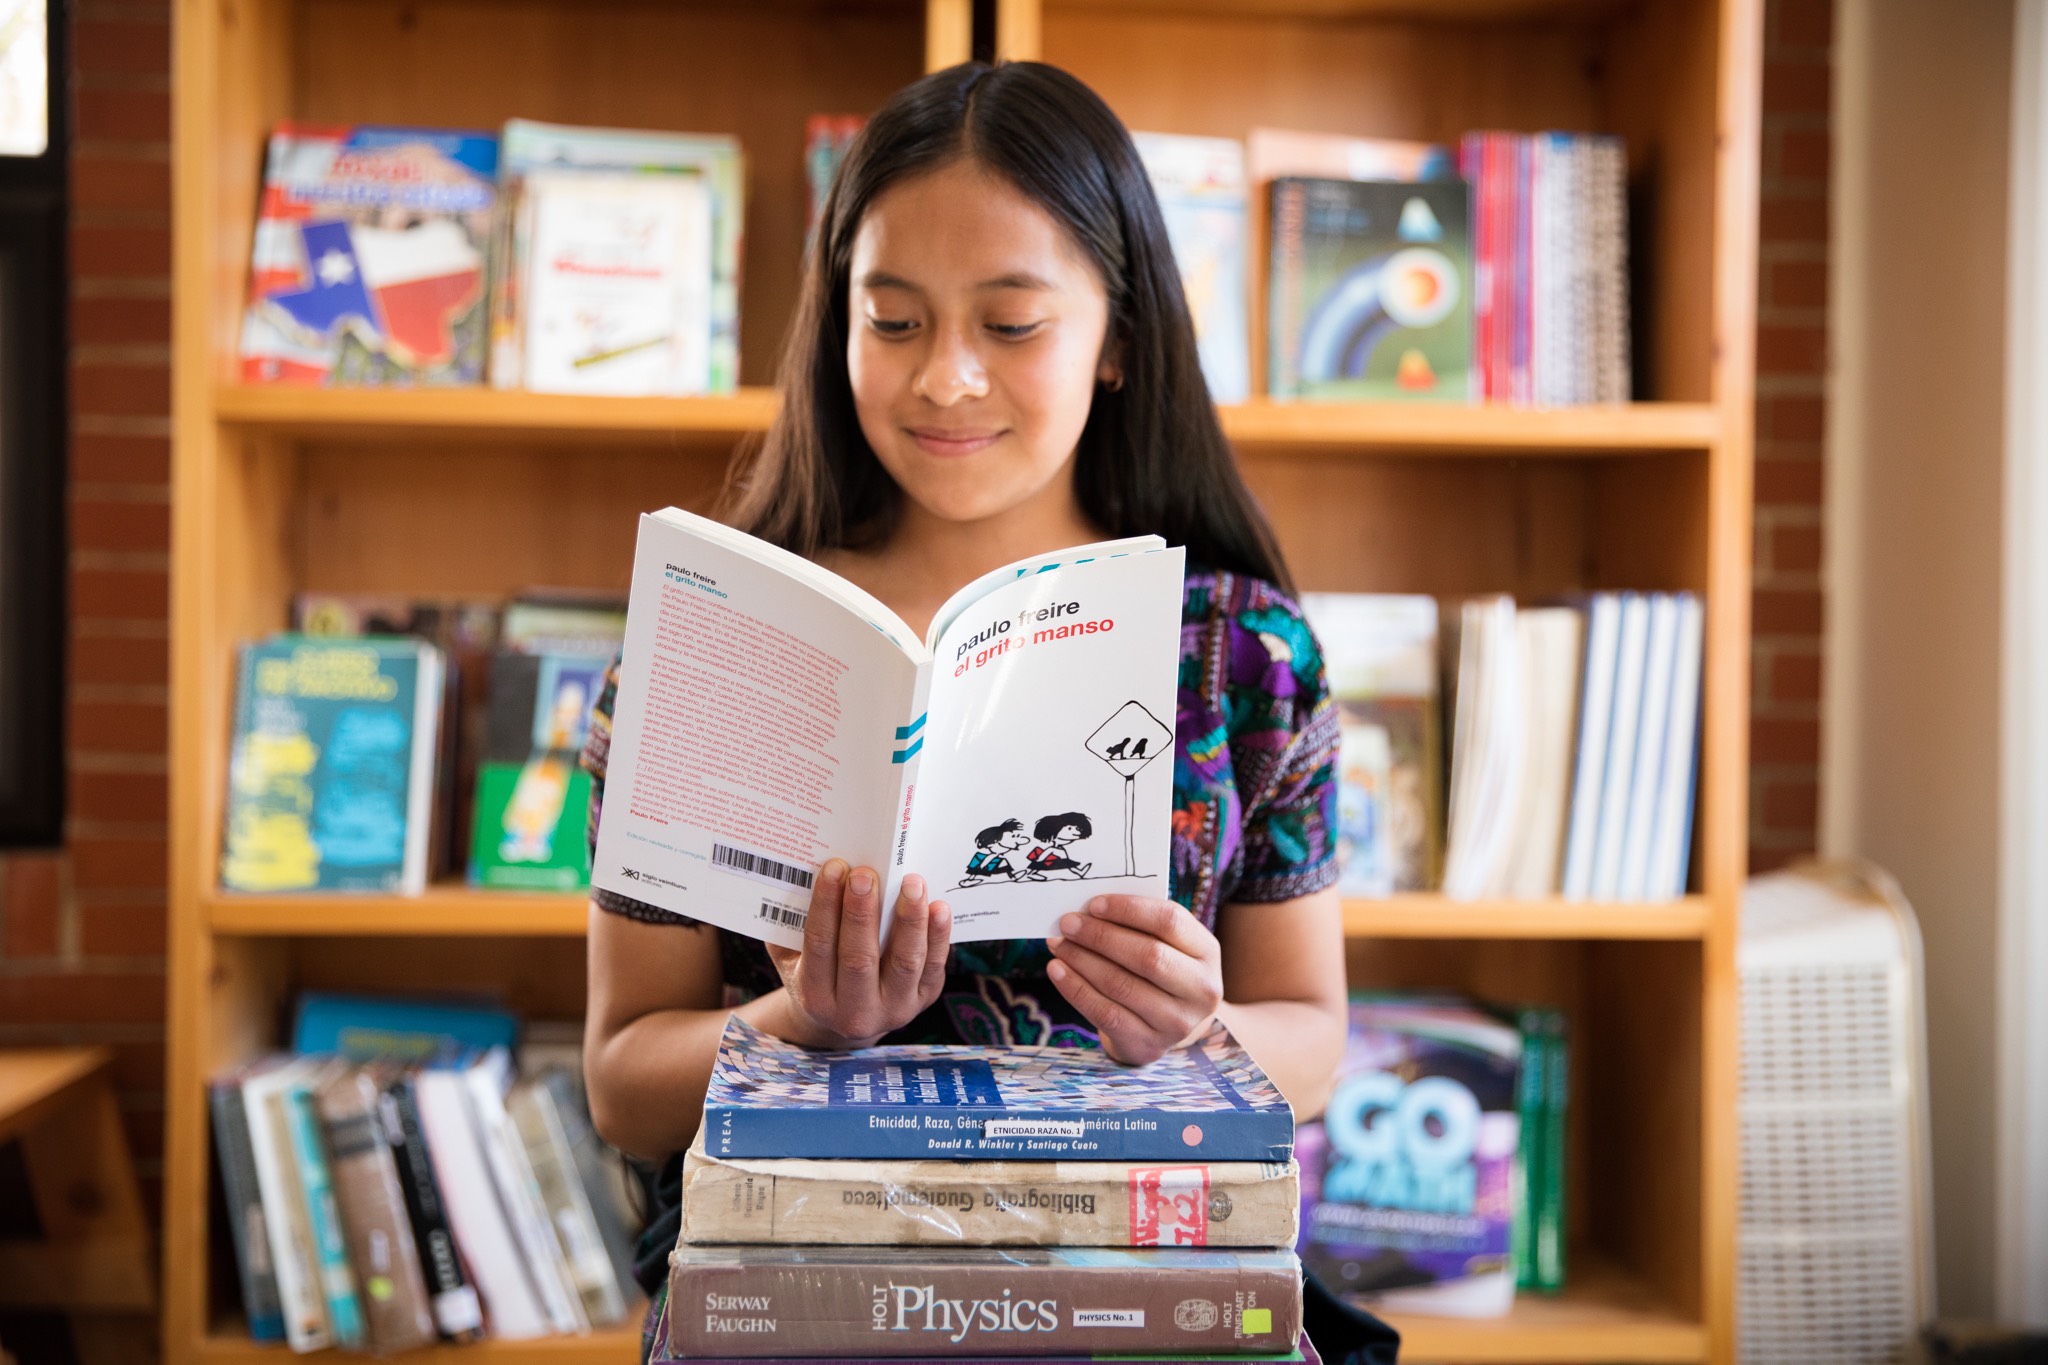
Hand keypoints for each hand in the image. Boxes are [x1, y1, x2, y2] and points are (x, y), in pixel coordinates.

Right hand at [764, 861, 950, 1048]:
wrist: (849, 1015)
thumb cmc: (818, 971)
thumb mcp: (794, 956)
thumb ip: (795, 923)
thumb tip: (808, 870)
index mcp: (815, 997)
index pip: (819, 946)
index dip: (826, 906)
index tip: (834, 868)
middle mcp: (854, 1012)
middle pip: (859, 958)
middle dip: (862, 912)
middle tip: (866, 874)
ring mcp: (893, 1008)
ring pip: (903, 962)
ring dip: (909, 919)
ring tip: (911, 883)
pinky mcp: (923, 999)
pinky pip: (933, 966)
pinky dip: (938, 936)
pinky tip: (939, 907)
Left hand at [1045, 896, 1223, 1065]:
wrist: (1165, 1025)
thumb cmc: (1159, 972)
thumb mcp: (1166, 945)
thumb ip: (1140, 924)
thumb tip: (1089, 909)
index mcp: (1207, 952)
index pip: (1170, 921)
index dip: (1129, 910)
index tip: (1093, 904)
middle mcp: (1202, 990)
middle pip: (1148, 955)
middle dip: (1101, 936)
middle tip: (1068, 923)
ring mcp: (1178, 1022)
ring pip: (1122, 985)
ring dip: (1082, 960)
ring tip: (1058, 944)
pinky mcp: (1149, 1045)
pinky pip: (1105, 1014)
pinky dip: (1076, 989)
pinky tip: (1057, 971)